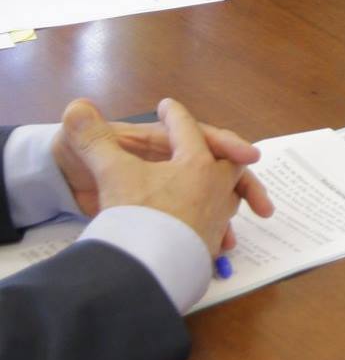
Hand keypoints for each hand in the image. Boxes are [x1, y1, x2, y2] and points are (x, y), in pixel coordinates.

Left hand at [57, 98, 274, 256]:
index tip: (250, 156)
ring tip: (233, 240)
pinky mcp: (167, 208)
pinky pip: (199, 220)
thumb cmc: (81, 153)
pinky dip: (209, 234)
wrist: (65, 175)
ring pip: (215, 198)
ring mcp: (175, 184)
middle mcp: (176, 160)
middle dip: (244, 186)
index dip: (228, 145)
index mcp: (165, 141)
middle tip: (263, 207)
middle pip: (222, 170)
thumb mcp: (86, 145)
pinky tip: (212, 253)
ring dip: (229, 217)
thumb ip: (88, 132)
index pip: (204, 138)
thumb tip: (75, 106)